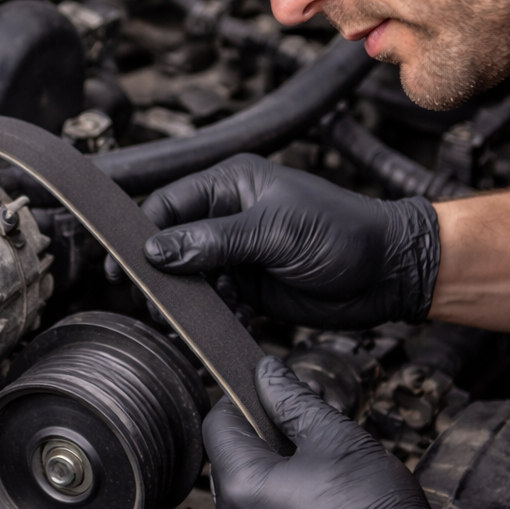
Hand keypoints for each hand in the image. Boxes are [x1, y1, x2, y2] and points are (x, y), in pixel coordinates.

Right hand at [138, 154, 440, 327]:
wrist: (387, 272)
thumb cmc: (342, 233)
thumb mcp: (274, 232)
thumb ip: (212, 242)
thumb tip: (156, 251)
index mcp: (230, 184)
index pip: (166, 204)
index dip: (142, 235)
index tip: (123, 265)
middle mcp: (228, 214)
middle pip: (172, 243)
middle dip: (161, 274)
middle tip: (154, 303)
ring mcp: (238, 251)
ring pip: (190, 276)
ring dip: (184, 299)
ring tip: (182, 320)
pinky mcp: (250, 284)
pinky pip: (214, 300)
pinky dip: (210, 314)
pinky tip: (217, 324)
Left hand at [206, 357, 461, 508]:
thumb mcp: (335, 437)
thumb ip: (292, 400)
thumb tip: (268, 373)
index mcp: (244, 487)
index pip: (217, 426)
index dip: (239, 402)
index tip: (263, 393)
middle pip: (230, 465)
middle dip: (259, 442)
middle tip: (301, 434)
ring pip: (245, 503)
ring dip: (270, 482)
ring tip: (317, 477)